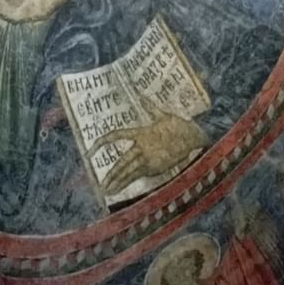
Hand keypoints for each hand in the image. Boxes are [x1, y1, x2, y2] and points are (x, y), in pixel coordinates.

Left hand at [90, 113, 207, 196]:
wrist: (193, 137)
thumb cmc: (178, 125)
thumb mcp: (162, 114)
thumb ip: (149, 106)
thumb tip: (141, 93)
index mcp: (140, 133)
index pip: (115, 136)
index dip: (101, 143)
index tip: (90, 151)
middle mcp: (142, 147)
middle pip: (121, 163)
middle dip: (111, 175)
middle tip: (101, 185)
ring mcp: (149, 159)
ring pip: (130, 173)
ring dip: (118, 183)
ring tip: (108, 191)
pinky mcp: (157, 168)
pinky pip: (141, 176)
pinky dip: (131, 181)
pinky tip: (123, 188)